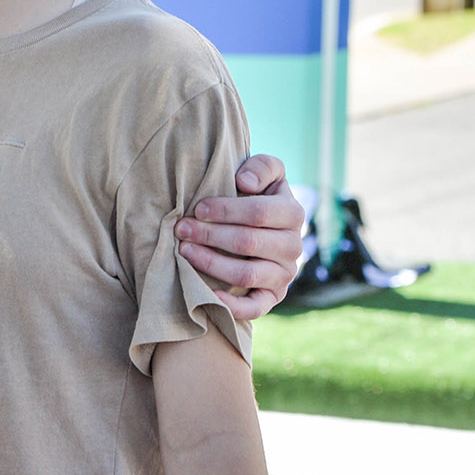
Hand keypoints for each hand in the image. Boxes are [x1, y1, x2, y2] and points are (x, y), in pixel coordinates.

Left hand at [176, 153, 304, 320]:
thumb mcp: (264, 173)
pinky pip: (256, 307)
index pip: (258, 213)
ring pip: (247, 273)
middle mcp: (293, 246)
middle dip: (209, 235)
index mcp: (292, 213)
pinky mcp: (273, 296)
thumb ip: (262, 167)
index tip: (198, 209)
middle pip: (248, 242)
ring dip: (211, 263)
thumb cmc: (255, 194)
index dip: (226, 210)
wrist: (260, 225)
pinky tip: (209, 293)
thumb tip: (245, 183)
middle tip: (181, 229)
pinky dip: (233, 305)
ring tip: (185, 251)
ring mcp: (284, 274)